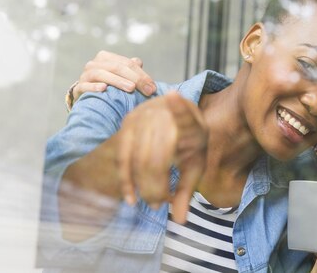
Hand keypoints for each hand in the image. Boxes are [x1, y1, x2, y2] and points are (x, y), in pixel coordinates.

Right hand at [73, 50, 156, 100]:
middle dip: (134, 78)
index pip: (127, 63)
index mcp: (105, 57)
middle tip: (147, 90)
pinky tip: (104, 89)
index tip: (153, 88)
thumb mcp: (121, 75)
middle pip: (116, 67)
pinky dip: (94, 87)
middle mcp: (93, 64)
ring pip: (101, 74)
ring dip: (117, 81)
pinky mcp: (77, 88)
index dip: (141, 75)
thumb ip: (130, 68)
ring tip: (130, 88)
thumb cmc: (109, 85)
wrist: (87, 96)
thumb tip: (139, 62)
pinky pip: (85, 86)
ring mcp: (84, 76)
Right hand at [117, 91, 207, 222]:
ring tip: (151, 202)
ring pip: (137, 158)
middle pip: (155, 155)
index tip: (173, 96)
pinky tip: (131, 198)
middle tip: (158, 205)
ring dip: (142, 185)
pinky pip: (122, 156)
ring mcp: (143, 117)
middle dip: (155, 185)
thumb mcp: (194, 165)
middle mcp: (164, 114)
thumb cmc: (189, 145)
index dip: (178, 106)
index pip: (184, 114)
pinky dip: (126, 179)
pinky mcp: (127, 124)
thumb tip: (180, 220)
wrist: (174, 120)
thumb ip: (187, 190)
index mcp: (189, 121)